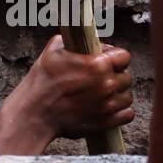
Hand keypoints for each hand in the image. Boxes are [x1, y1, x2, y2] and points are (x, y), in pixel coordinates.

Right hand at [0, 36, 134, 153]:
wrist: (34, 113)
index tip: (107, 61)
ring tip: (103, 95)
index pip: (124, 56)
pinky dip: (120, 112)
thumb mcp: (53, 50)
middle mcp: (107, 84)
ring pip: (127, 96)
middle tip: (101, 80)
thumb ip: (74, 42)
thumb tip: (85, 40)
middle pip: (126, 77)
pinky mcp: (106, 122)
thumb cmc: (41, 82)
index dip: (116, 58)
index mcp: (98, 64)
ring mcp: (108, 105)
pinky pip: (127, 114)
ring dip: (118, 95)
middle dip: (116, 76)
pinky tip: (107, 108)